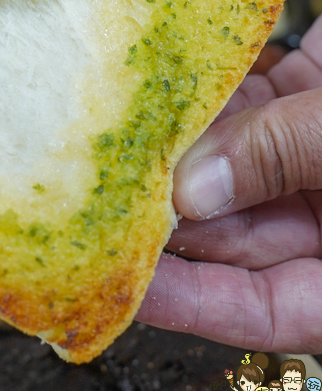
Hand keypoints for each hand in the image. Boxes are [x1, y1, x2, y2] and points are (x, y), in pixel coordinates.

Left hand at [137, 14, 321, 351]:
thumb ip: (288, 159)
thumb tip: (191, 189)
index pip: (258, 307)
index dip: (189, 302)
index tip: (123, 283)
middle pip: (227, 229)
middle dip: (162, 212)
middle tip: (92, 195)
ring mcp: (313, 154)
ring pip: (225, 160)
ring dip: (173, 145)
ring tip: (108, 136)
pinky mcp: (308, 95)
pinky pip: (245, 102)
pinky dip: (205, 94)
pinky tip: (159, 83)